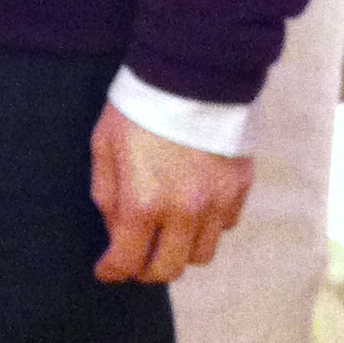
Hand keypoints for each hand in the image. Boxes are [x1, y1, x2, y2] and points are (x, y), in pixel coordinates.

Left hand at [90, 101, 252, 283]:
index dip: (113, 271)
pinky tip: (194, 206)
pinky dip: (209, 225)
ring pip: (201, 254)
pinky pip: (225, 226)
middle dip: (147, 269)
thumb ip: (107, 194)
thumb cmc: (138, 106)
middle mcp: (183, 212)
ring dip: (180, 250)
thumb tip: (115, 230)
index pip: (128, 261)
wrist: (190, 72)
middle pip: (168, 269)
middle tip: (136, 257)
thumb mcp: (104, 145)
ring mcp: (216, 202)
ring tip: (168, 231)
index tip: (107, 270)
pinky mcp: (239, 188)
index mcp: (143, 203)